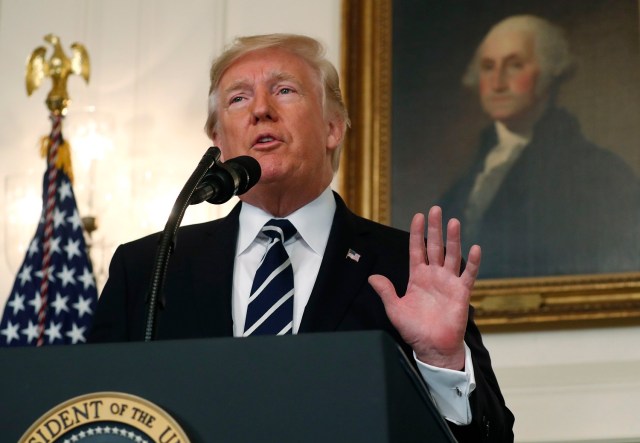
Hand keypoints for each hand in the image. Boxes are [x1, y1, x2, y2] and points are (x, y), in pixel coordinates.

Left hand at [368, 206, 480, 369]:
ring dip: (453, 239)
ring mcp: (448, 282)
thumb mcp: (395, 309)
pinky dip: (473, 262)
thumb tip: (372, 277)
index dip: (417, 233)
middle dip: (434, 229)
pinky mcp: (461, 293)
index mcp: (417, 277)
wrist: (432, 347)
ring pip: (451, 255)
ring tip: (453, 222)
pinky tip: (475, 248)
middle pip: (434, 247)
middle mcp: (434, 275)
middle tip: (436, 209)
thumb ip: (386, 292)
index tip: (418, 216)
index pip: (417, 250)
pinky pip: (468, 274)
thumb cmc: (414, 329)